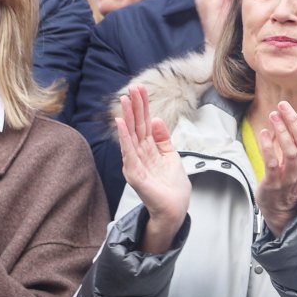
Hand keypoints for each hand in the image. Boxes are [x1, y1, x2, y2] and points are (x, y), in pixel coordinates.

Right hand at [117, 84, 190, 253]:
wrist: (174, 208)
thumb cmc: (172, 186)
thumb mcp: (170, 155)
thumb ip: (162, 138)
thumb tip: (155, 119)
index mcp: (148, 149)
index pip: (144, 124)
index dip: (143, 107)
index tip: (140, 89)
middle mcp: (139, 154)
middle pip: (136, 126)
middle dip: (134, 107)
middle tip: (132, 88)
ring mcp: (135, 163)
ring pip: (130, 135)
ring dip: (127, 117)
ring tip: (125, 100)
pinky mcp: (134, 174)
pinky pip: (128, 152)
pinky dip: (124, 138)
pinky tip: (122, 124)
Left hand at [255, 99, 296, 237]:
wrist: (279, 206)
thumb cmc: (286, 177)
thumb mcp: (295, 157)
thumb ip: (289, 138)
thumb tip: (280, 117)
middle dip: (295, 120)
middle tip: (284, 105)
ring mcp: (289, 175)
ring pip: (291, 151)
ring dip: (282, 131)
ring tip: (273, 115)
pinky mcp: (274, 182)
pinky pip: (273, 163)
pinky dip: (268, 147)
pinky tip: (263, 133)